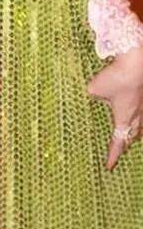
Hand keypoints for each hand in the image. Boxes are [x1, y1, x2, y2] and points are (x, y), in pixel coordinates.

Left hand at [86, 44, 142, 170]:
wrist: (137, 62)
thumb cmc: (117, 77)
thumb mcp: (95, 88)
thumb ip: (92, 95)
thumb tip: (91, 95)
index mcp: (124, 118)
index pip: (118, 142)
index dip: (113, 154)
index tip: (109, 165)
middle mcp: (139, 114)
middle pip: (134, 134)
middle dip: (127, 142)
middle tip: (121, 148)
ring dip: (137, 130)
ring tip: (134, 133)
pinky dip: (141, 114)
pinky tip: (138, 108)